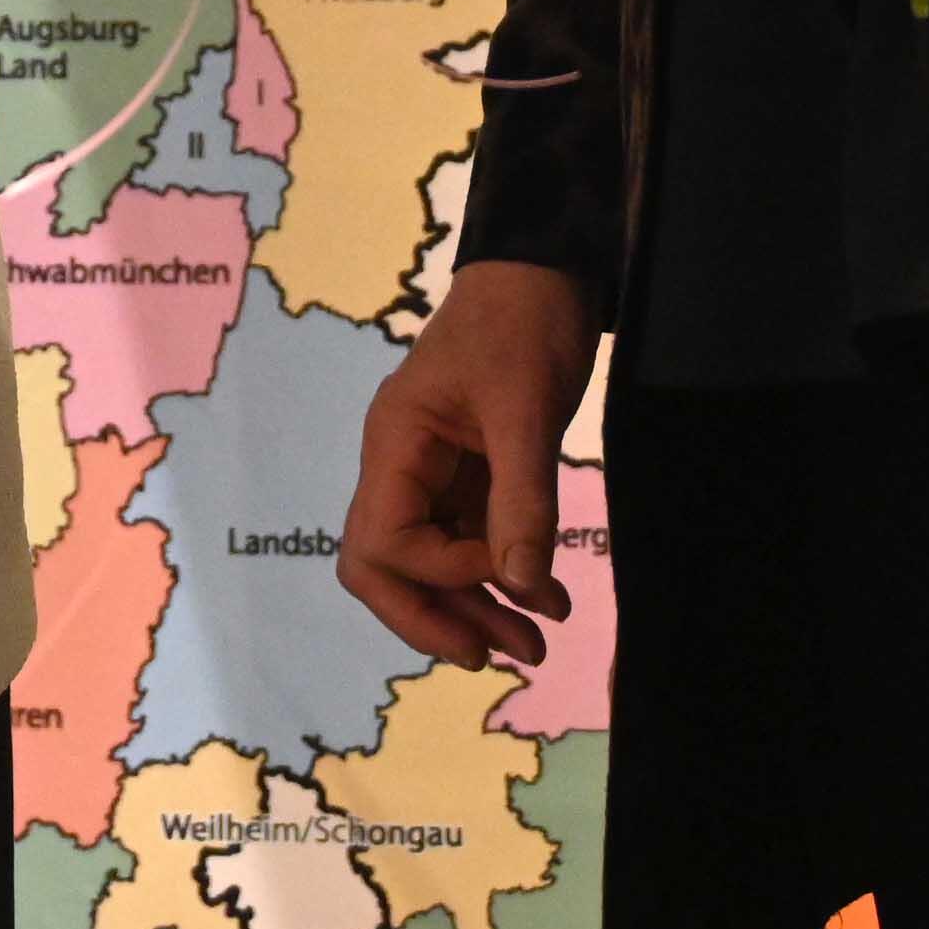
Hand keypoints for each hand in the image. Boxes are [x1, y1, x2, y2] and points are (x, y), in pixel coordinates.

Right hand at [338, 257, 600, 673]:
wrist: (545, 267)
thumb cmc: (526, 323)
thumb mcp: (527, 410)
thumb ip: (521, 501)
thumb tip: (522, 591)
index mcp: (395, 444)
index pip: (383, 543)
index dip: (443, 574)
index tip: (511, 567)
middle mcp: (401, 464)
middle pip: (386, 566)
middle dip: (438, 617)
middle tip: (499, 660)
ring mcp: (433, 471)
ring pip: (431, 563)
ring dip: (478, 608)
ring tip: (537, 648)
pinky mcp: (469, 472)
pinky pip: (468, 541)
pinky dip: (502, 576)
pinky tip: (545, 600)